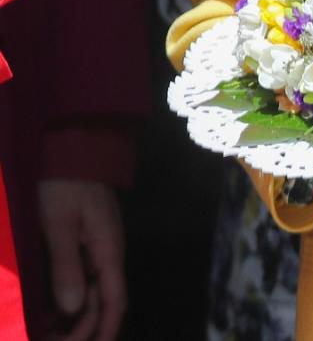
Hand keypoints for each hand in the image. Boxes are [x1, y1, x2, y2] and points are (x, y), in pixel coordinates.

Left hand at [38, 180, 125, 340]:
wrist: (70, 143)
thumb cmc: (63, 182)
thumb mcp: (59, 223)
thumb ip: (66, 266)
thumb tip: (74, 309)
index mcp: (108, 249)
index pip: (115, 301)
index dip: (105, 331)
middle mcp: (107, 251)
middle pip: (101, 301)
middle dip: (81, 329)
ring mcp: (96, 243)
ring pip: (90, 290)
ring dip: (72, 315)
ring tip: (45, 328)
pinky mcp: (83, 237)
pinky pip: (80, 276)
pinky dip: (67, 296)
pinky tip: (47, 305)